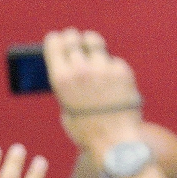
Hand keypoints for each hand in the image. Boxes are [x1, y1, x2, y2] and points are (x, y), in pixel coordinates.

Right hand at [43, 28, 142, 156]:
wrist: (114, 141)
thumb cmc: (87, 130)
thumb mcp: (66, 107)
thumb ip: (67, 86)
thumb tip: (69, 70)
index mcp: (61, 78)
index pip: (54, 44)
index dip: (56, 39)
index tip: (58, 37)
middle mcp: (81, 69)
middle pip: (74, 39)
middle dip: (73, 37)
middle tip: (75, 37)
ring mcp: (103, 68)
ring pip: (96, 43)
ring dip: (93, 44)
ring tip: (93, 46)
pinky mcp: (122, 71)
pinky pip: (114, 61)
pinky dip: (111, 66)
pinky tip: (112, 76)